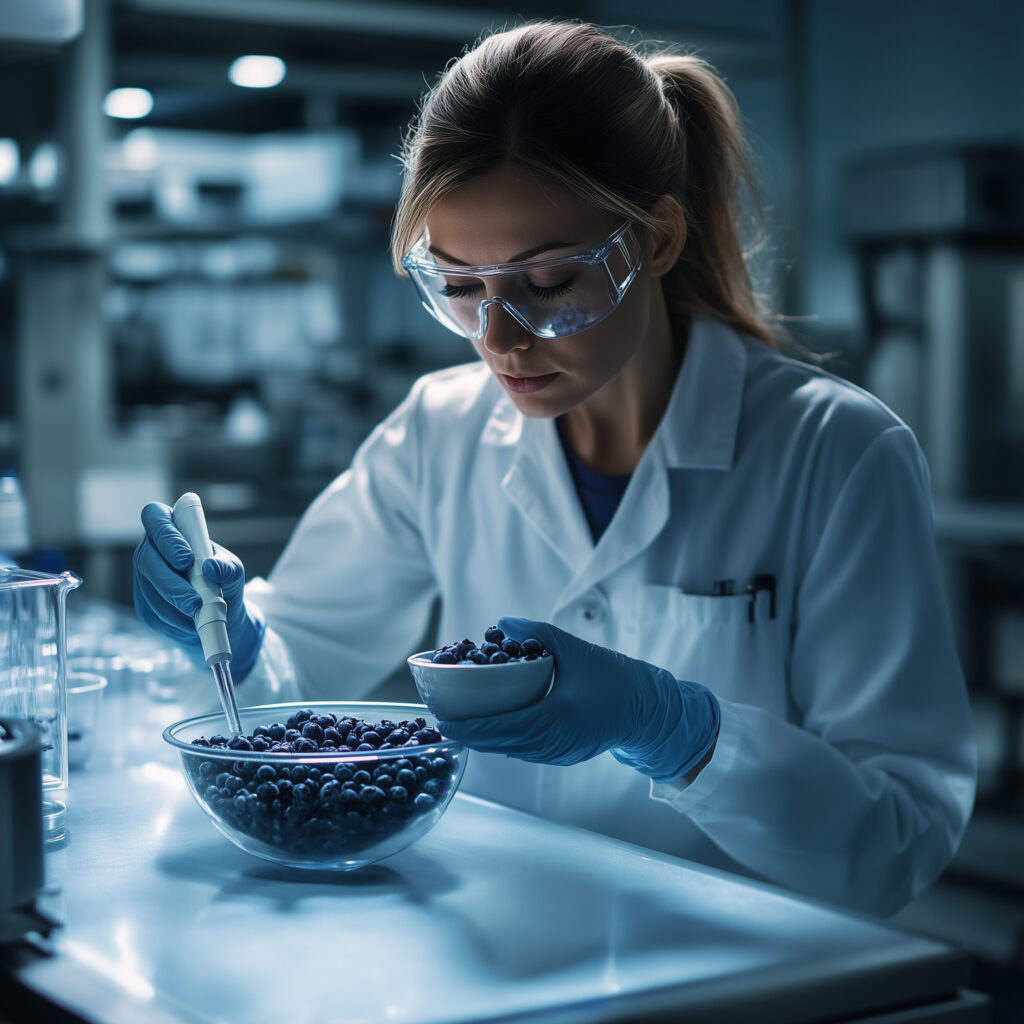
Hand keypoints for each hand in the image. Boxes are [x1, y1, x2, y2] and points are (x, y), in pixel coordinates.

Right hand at [132, 502, 265, 679]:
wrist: (223, 613)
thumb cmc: (224, 580)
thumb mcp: (233, 571)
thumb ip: (227, 566)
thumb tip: (211, 567)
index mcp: (173, 529)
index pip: (155, 516)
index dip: (166, 536)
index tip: (186, 558)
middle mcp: (153, 549)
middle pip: (146, 559)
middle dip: (171, 582)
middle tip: (195, 600)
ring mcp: (145, 577)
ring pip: (148, 589)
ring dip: (175, 603)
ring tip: (199, 611)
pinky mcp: (145, 604)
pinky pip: (152, 612)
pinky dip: (173, 620)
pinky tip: (190, 621)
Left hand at [437, 617, 719, 781]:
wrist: (651, 711)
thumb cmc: (617, 679)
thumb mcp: (577, 649)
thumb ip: (537, 632)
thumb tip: (502, 623)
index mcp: (556, 719)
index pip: (500, 728)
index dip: (468, 727)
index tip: (442, 720)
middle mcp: (553, 743)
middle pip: (498, 743)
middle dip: (467, 733)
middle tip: (440, 719)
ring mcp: (557, 754)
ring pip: (509, 750)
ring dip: (483, 738)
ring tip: (457, 721)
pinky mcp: (562, 755)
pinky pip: (524, 750)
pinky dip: (503, 739)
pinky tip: (490, 726)